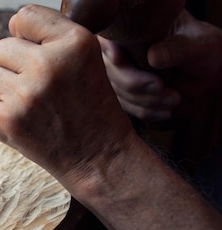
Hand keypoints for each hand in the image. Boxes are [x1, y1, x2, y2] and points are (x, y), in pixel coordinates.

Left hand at [0, 5, 132, 187]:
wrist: (98, 156)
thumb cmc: (90, 110)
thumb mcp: (87, 61)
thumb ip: (51, 39)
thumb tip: (10, 27)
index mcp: (74, 42)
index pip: (25, 16)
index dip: (25, 36)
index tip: (36, 54)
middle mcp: (49, 64)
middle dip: (12, 68)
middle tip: (36, 89)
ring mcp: (26, 93)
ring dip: (1, 92)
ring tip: (29, 106)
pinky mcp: (8, 120)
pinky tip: (15, 119)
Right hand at [100, 10, 221, 121]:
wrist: (207, 70)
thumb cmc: (203, 49)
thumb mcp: (196, 44)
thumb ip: (176, 48)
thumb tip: (153, 57)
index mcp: (134, 31)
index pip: (110, 39)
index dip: (109, 50)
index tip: (118, 58)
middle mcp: (122, 52)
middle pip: (112, 71)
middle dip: (135, 84)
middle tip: (161, 86)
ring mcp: (121, 75)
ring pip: (119, 93)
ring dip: (146, 101)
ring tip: (175, 99)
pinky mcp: (126, 94)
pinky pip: (127, 107)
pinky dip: (146, 112)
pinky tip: (166, 111)